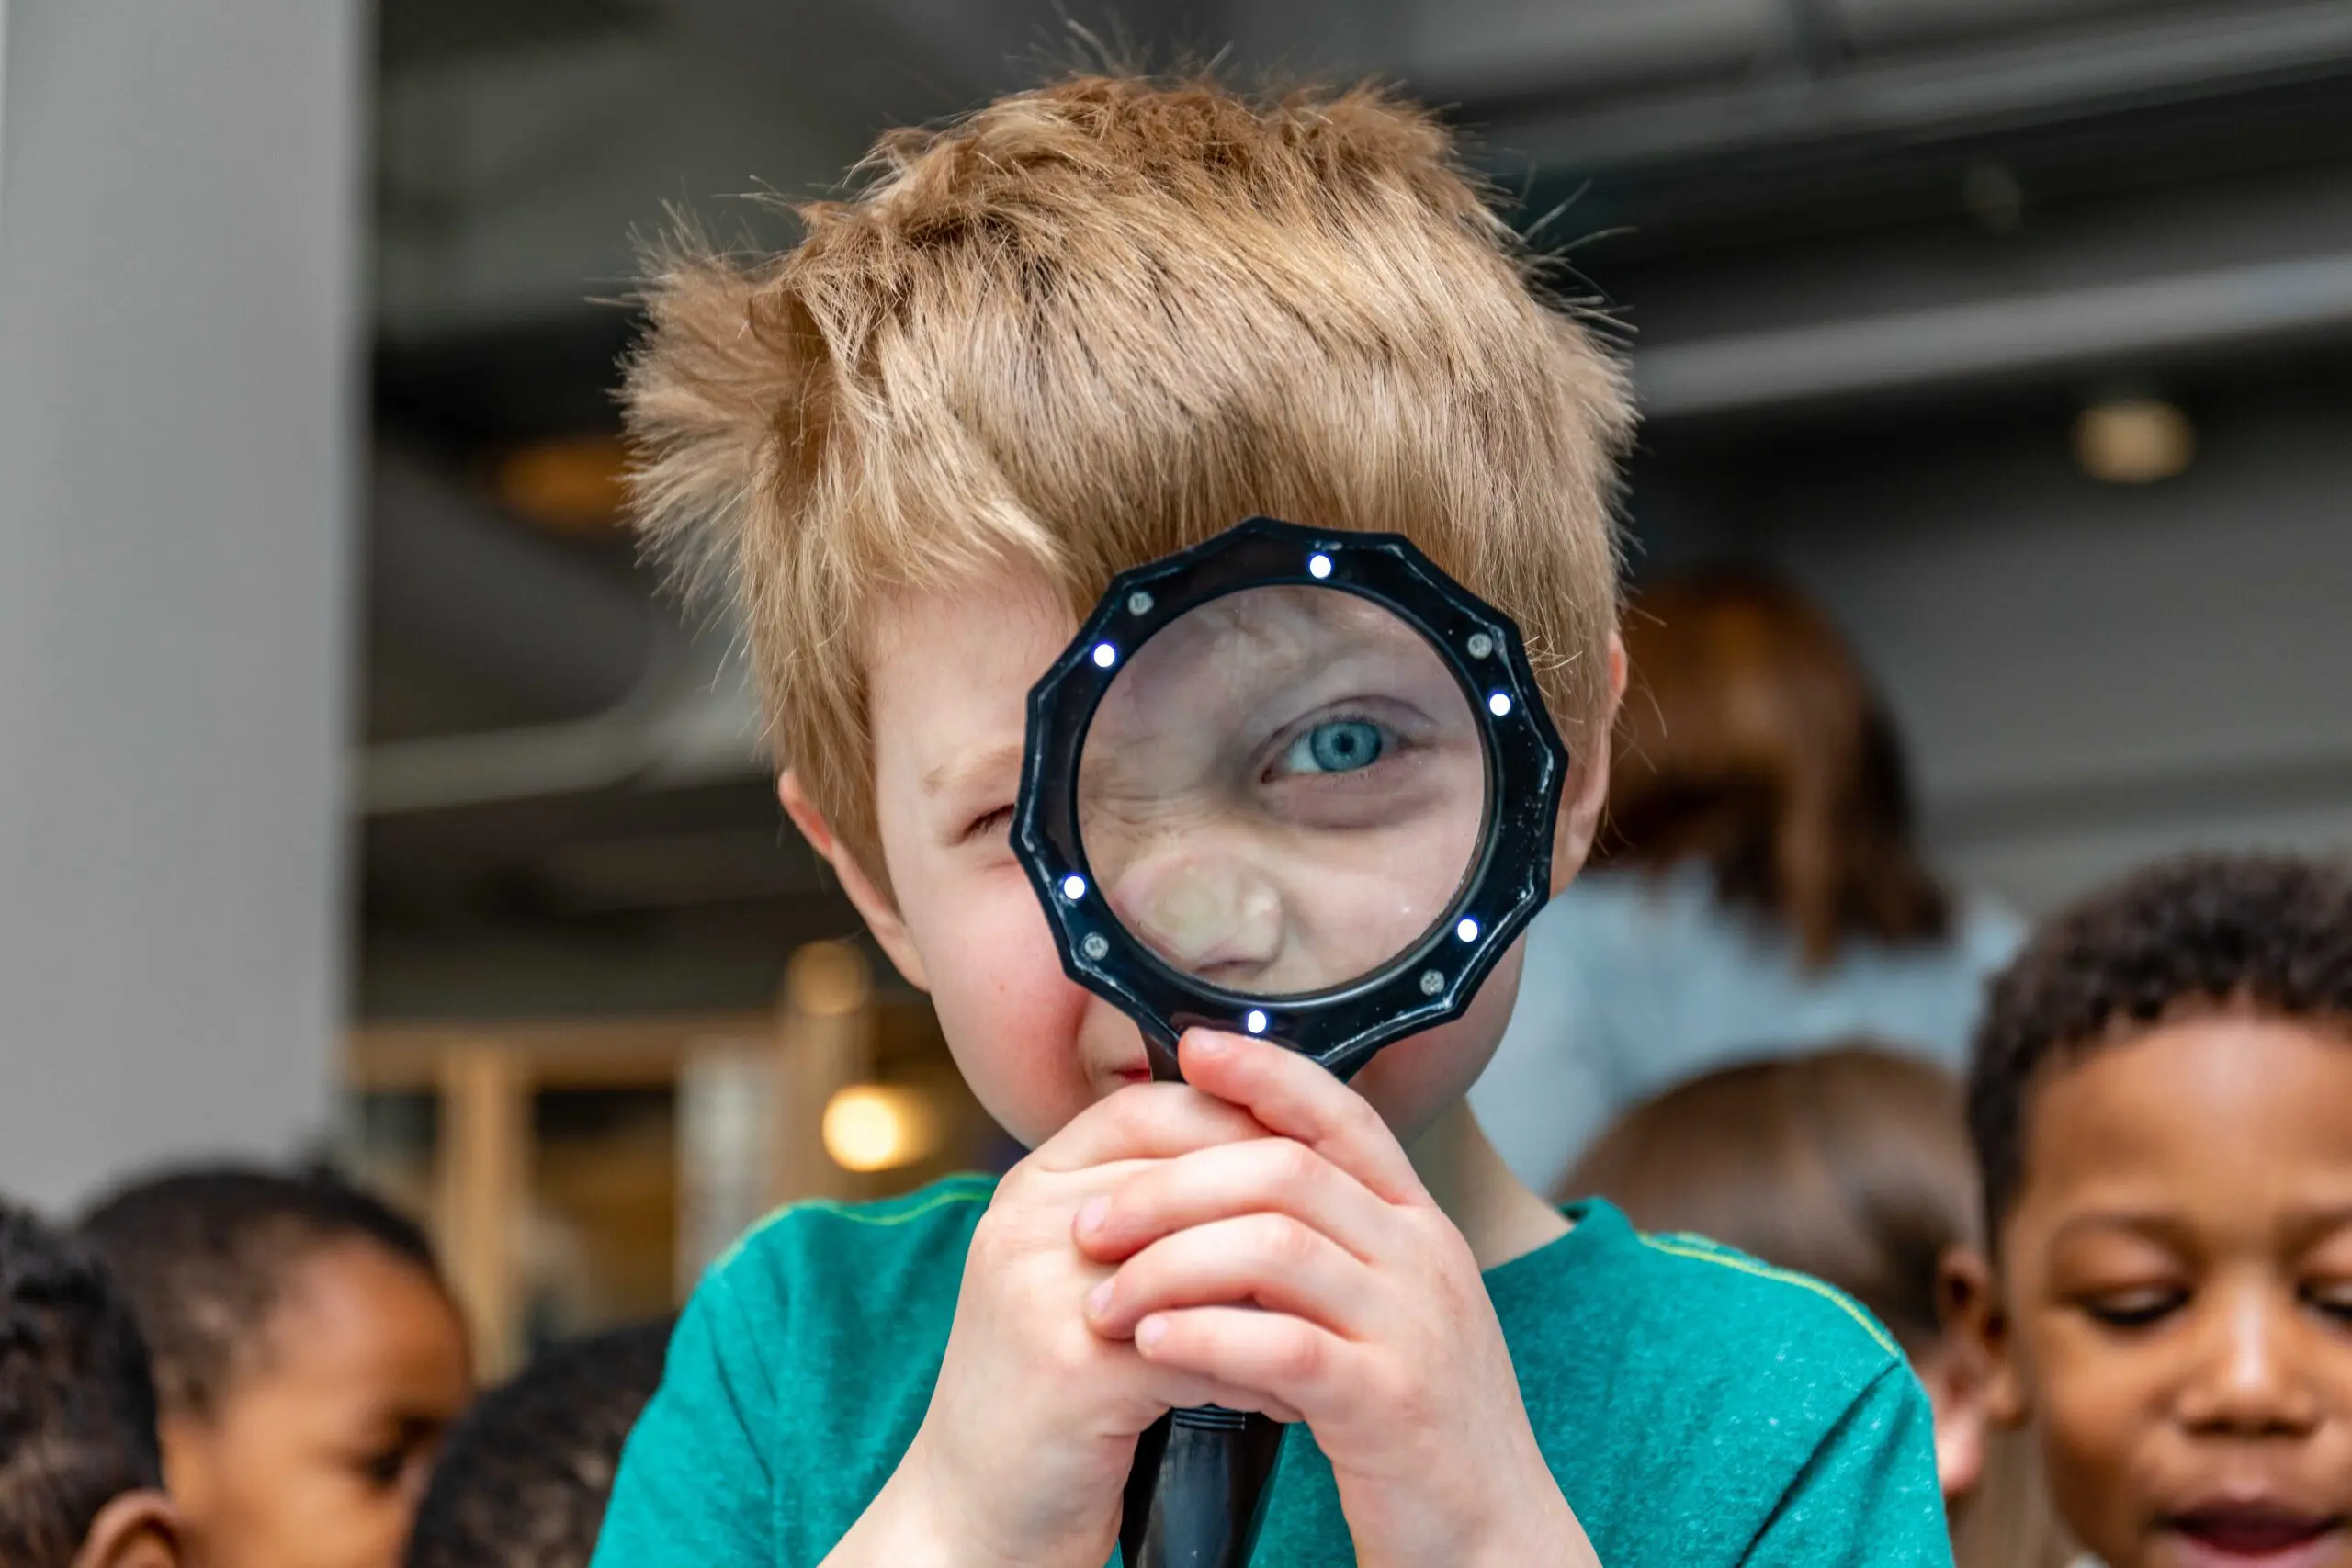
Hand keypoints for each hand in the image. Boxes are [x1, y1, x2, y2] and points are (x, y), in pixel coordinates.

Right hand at [842, 1081, 1301, 1567]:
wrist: (974, 1513)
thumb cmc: (1047, 1396)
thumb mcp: (1077, 1282)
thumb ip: (1143, 1219)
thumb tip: (1271, 1166)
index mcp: (1034, 1188)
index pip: (1151, 1108)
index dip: (1240, 1121)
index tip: (1312, 1164)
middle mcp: (1027, 1222)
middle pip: (1184, 1172)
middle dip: (1275, 1214)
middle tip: (1339, 1252)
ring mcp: (1041, 1290)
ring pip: (1202, 1258)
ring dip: (1276, 1299)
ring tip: (1324, 1329)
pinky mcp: (1069, 1369)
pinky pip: (1198, 1347)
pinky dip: (1254, 1372)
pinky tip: (1286, 1397)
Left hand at [1075, 1030, 1600, 1567]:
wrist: (1493, 1540)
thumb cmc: (1411, 1424)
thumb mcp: (1384, 1312)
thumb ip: (1324, 1247)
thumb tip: (1220, 1188)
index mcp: (1417, 1226)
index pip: (1341, 1115)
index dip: (1266, 1072)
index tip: (1189, 1049)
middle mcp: (1425, 1259)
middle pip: (1286, 1171)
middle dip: (1172, 1187)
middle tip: (1091, 1224)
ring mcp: (1415, 1328)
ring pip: (1275, 1248)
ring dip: (1169, 1265)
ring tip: (1103, 1299)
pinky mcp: (1391, 1404)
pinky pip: (1283, 1346)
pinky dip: (1204, 1337)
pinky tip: (1150, 1346)